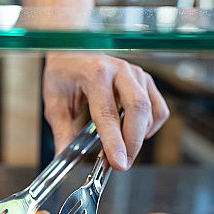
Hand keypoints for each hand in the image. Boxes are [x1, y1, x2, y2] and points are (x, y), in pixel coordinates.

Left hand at [43, 52, 169, 170]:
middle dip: (133, 142)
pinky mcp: (145, 80)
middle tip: (121, 164)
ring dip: (140, 137)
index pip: (108, 113)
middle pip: (138, 109)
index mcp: (95, 74)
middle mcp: (119, 70)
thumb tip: (63, 158)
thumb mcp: (55, 104)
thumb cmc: (64, 74)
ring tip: (122, 150)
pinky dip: (150, 127)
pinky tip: (133, 133)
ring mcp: (136, 74)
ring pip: (151, 111)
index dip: (115, 142)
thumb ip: (62, 133)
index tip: (119, 163)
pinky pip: (158, 109)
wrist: (73, 49)